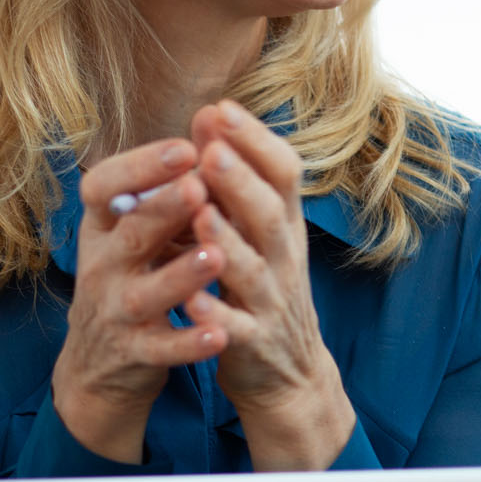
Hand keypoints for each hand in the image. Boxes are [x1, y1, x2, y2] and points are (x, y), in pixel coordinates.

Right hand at [51, 138, 224, 462]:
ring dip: (180, 274)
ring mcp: (115, 312)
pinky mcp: (133, 354)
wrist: (101, 365)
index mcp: (103, 228)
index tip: (184, 146)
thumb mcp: (136, 232)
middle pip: (131, 234)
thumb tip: (211, 126)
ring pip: (145, 293)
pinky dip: (188, 343)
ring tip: (215, 255)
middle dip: (164, 209)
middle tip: (200, 186)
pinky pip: (161, 350)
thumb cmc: (131, 277)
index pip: (103, 187)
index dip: (140, 167)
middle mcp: (102, 266)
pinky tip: (218, 334)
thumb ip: (168, 190)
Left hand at [186, 98, 354, 469]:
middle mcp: (283, 259)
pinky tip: (192, 302)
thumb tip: (210, 113)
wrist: (288, 374)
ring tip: (200, 214)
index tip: (222, 107)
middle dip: (241, 180)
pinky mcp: (253, 344)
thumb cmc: (262, 287)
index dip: (256, 141)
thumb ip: (234, 178)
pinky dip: (214, 317)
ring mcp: (271, 303)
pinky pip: (234, 331)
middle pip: (270, 214)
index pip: (283, 174)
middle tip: (212, 147)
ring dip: (228, 241)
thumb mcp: (258, 229)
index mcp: (284, 226)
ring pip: (252, 270)